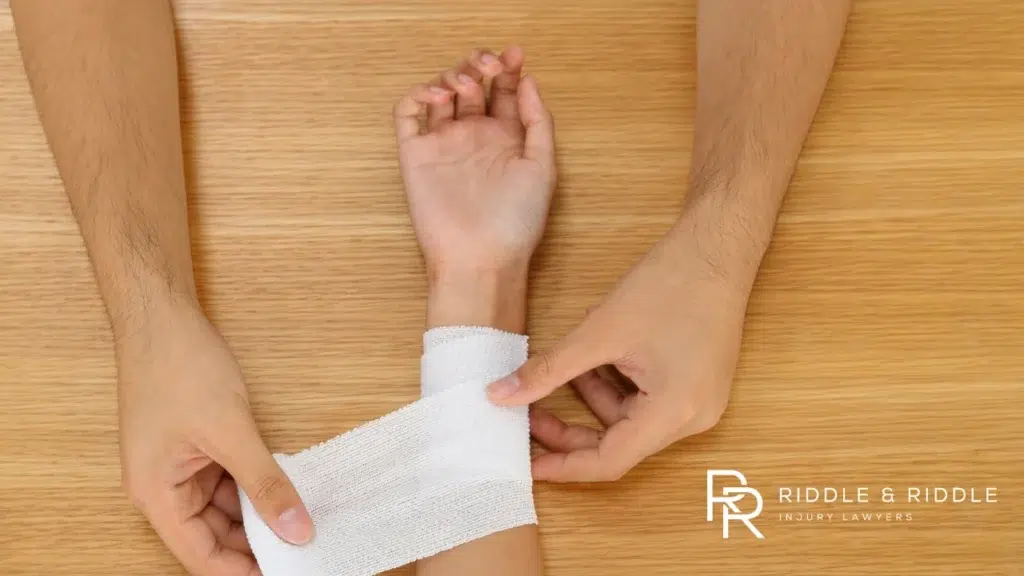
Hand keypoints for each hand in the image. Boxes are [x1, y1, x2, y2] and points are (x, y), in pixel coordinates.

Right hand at [118, 296, 312, 574]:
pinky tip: (286, 489)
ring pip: (224, 509)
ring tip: (301, 522)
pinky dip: (254, 487)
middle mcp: (163, 488)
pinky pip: (227, 481)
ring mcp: (180, 467)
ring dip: (258, 515)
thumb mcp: (230, 431)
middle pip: (212, 537)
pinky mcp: (196, 447)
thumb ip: (265, 483)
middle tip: (303, 549)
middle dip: (255, 546)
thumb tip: (297, 528)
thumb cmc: (178, 368)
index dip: (241, 572)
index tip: (285, 573)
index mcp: (155, 495)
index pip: (199, 556)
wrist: (161, 317)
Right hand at [393, 46, 555, 275]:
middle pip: (472, 85)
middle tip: (488, 67)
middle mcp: (474, 137)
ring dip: (452, 75)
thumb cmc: (516, 222)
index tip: (515, 55)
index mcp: (506, 139)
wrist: (480, 258)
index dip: (509, 68)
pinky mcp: (416, 154)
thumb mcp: (543, 167)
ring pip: (441, 92)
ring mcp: (444, 144)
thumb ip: (537, 121)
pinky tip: (437, 96)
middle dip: (479, 65)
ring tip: (465, 85)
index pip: (505, 91)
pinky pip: (408, 114)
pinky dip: (418, 94)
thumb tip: (529, 80)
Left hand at [487, 206, 761, 481]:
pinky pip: (646, 401)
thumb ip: (548, 370)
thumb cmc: (670, 284)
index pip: (611, 460)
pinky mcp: (696, 385)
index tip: (528, 462)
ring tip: (564, 367)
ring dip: (591, 400)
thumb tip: (500, 395)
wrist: (717, 249)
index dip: (564, 465)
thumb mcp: (599, 331)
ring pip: (630, 420)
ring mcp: (698, 402)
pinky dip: (615, 385)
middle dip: (571, 430)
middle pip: (620, 443)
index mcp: (675, 411)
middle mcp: (693, 417)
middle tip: (529, 412)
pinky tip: (596, 357)